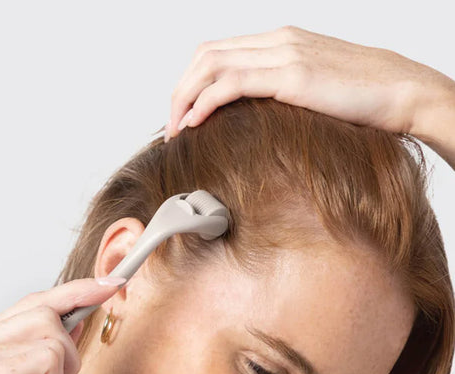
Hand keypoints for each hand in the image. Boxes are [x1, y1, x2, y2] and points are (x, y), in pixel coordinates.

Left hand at [165, 25, 453, 142]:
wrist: (403, 91)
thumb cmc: (367, 98)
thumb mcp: (317, 90)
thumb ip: (286, 95)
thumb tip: (261, 120)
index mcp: (282, 42)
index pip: (220, 53)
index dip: (193, 82)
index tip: (184, 113)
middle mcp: (278, 42)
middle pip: (207, 55)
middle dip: (181, 90)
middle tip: (172, 125)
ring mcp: (284, 54)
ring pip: (212, 65)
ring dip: (186, 97)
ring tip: (177, 129)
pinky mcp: (292, 75)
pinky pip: (233, 82)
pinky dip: (206, 102)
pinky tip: (195, 122)